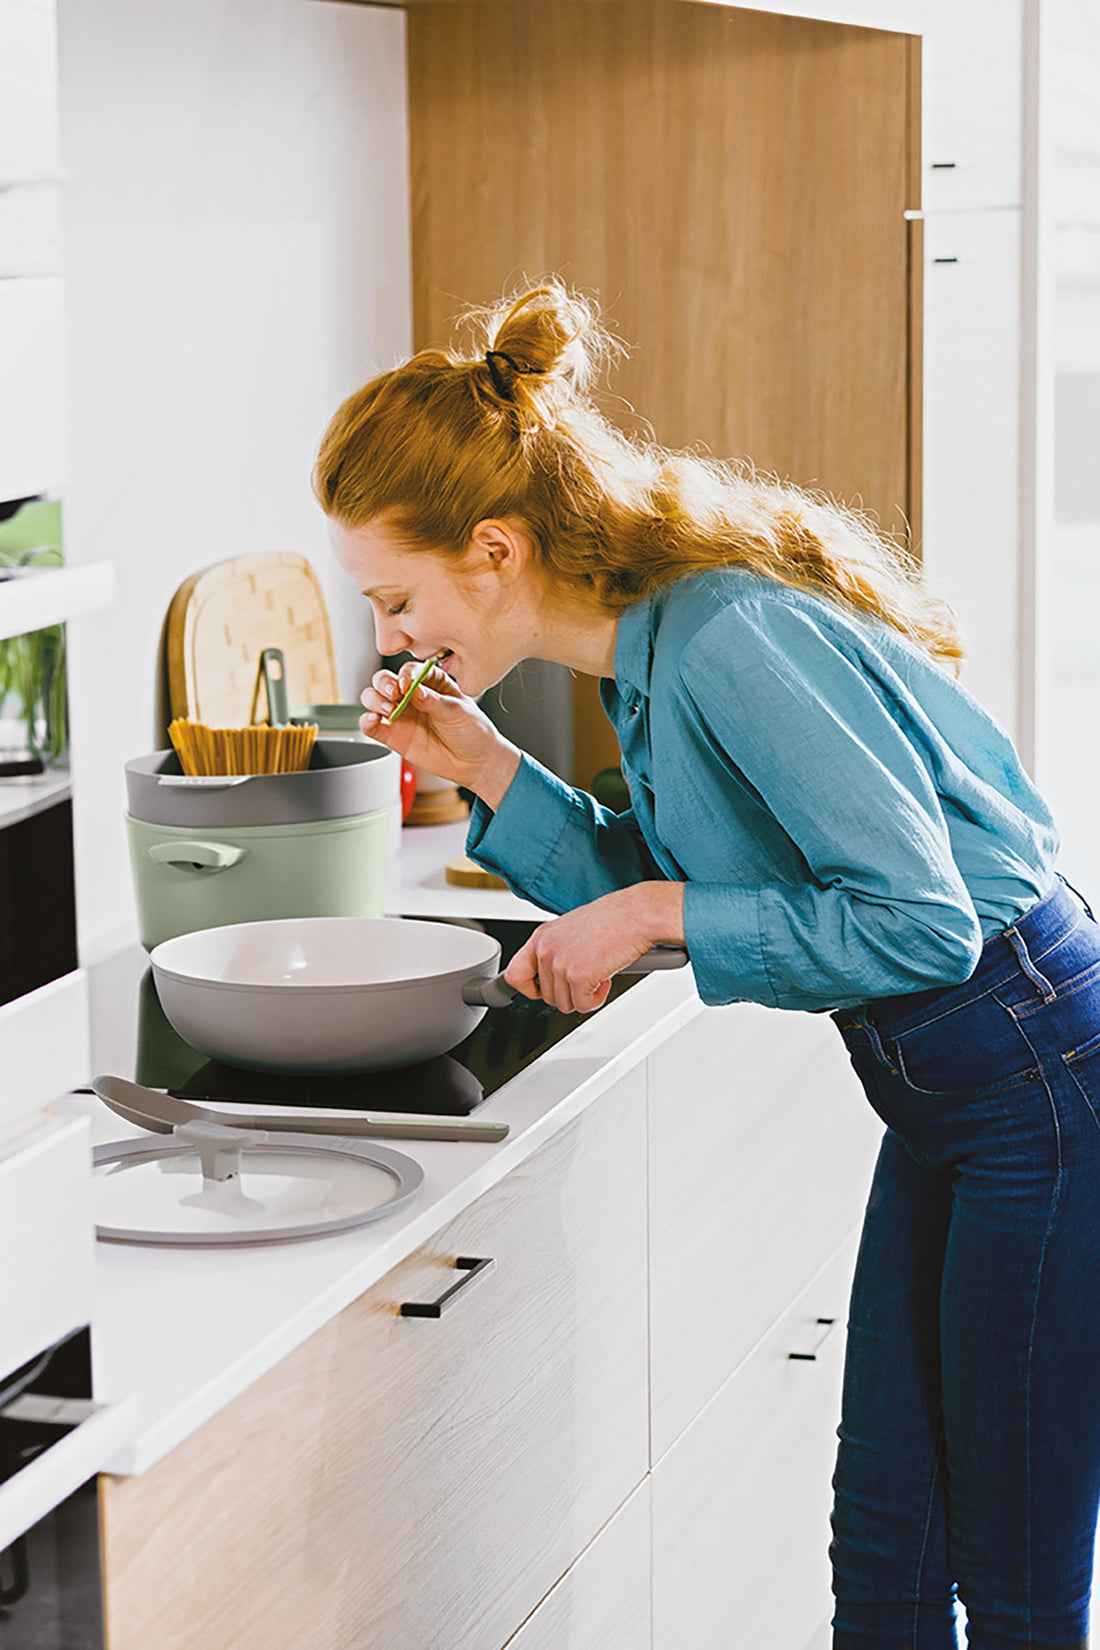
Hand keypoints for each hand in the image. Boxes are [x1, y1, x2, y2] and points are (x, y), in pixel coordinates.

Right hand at [359, 663, 519, 805]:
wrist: (475, 762)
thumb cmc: (472, 731)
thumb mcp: (458, 711)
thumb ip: (434, 701)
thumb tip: (415, 691)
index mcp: (431, 682)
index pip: (409, 670)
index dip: (405, 675)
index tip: (407, 684)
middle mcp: (411, 696)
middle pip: (384, 680)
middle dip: (384, 683)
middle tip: (394, 693)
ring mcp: (401, 715)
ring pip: (373, 699)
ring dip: (375, 701)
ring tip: (389, 710)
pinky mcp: (394, 736)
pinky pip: (372, 726)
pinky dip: (366, 722)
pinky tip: (373, 720)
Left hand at [504, 883, 685, 1014]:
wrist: (637, 914)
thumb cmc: (614, 918)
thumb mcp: (572, 930)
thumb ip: (557, 951)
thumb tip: (555, 977)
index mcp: (541, 937)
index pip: (514, 975)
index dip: (529, 988)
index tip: (541, 990)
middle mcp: (546, 950)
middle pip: (546, 996)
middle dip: (569, 992)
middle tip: (588, 976)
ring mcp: (560, 964)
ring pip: (564, 1004)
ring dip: (584, 996)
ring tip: (599, 973)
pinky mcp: (578, 977)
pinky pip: (583, 1006)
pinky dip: (596, 999)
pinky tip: (605, 979)